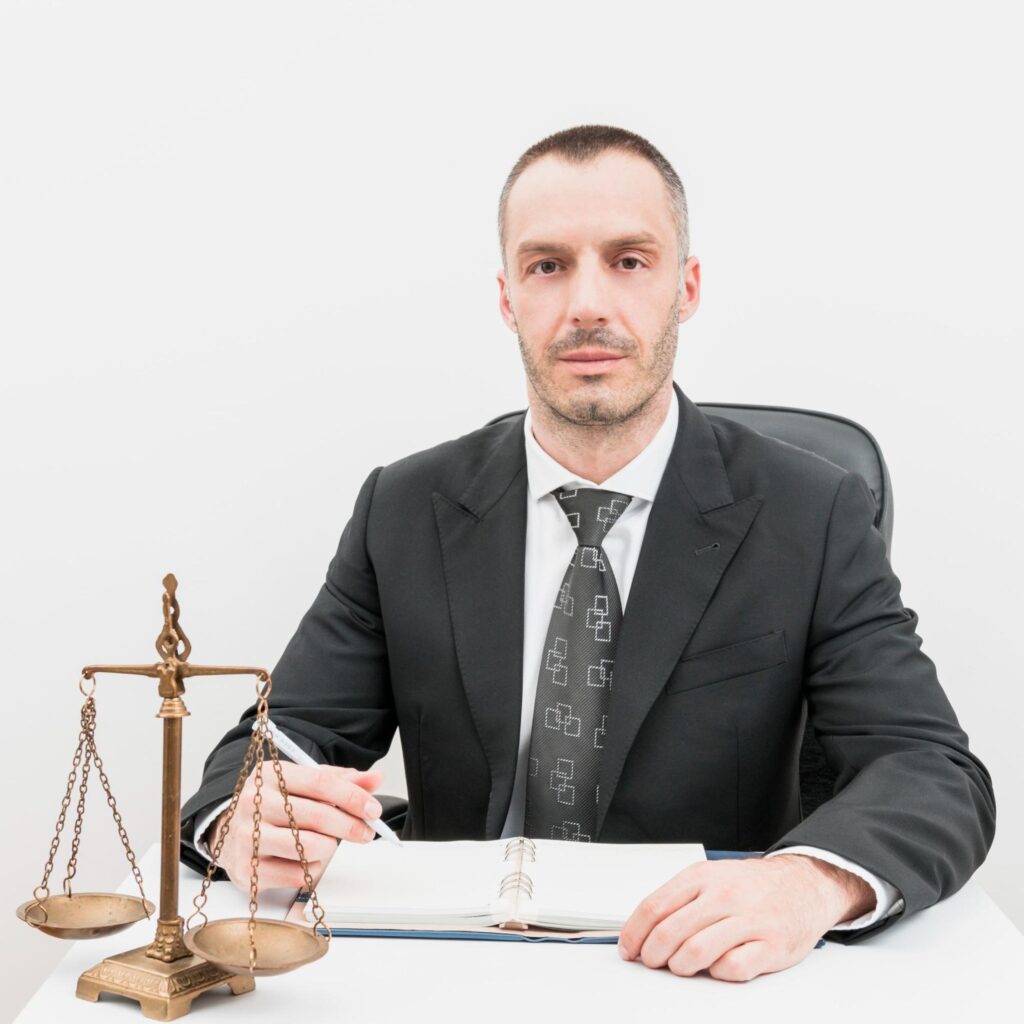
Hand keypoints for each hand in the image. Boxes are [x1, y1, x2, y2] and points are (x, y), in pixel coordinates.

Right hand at [205, 763, 384, 891]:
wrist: (231, 832)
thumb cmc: (275, 806)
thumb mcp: (303, 784)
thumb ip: (340, 781)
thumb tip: (374, 779)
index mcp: (272, 775)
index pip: (321, 783)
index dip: (353, 797)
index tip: (373, 809)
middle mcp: (255, 802)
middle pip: (319, 816)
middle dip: (351, 826)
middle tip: (366, 832)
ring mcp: (249, 836)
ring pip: (310, 846)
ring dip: (329, 848)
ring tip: (328, 844)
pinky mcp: (247, 869)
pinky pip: (297, 875)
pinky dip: (312, 868)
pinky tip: (306, 859)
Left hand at [617, 854, 875, 981]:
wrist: (803, 884)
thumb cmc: (751, 886)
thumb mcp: (711, 877)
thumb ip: (679, 899)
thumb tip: (643, 929)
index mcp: (702, 876)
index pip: (654, 907)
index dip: (634, 933)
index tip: (628, 949)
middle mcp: (723, 895)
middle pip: (670, 931)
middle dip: (652, 954)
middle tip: (651, 963)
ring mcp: (748, 919)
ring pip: (696, 950)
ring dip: (680, 966)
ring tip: (680, 967)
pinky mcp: (771, 945)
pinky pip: (733, 967)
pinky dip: (717, 973)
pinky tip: (716, 968)